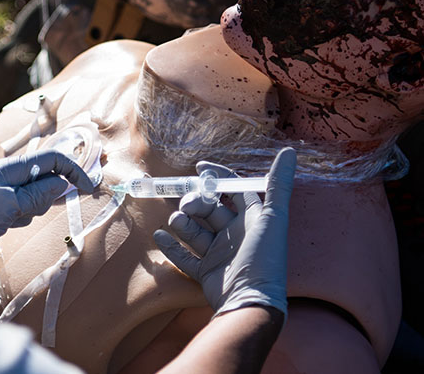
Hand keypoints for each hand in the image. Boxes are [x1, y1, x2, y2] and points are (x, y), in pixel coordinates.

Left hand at [0, 150, 93, 266]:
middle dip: (46, 197)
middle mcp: (10, 174)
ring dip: (32, 210)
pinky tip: (5, 224)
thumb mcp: (8, 208)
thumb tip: (61, 184)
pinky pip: (24, 207)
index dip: (74, 171)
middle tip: (25, 212)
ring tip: (10, 220)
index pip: (53, 159)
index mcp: (11, 168)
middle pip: (47, 178)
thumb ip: (37, 195)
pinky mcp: (1, 203)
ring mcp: (6, 189)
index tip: (88, 189)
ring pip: (37, 196)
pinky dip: (22, 216)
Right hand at [154, 148, 296, 317]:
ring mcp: (219, 253)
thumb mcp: (272, 216)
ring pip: (194, 230)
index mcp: (251, 219)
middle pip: (208, 209)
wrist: (251, 299)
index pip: (233, 190)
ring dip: (182, 223)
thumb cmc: (264, 257)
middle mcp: (234, 234)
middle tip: (187, 206)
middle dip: (195, 202)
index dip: (217, 176)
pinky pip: (184, 256)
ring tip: (176, 222)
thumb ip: (279, 184)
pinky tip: (160, 236)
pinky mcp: (206, 272)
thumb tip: (290, 151)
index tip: (200, 168)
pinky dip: (171, 246)